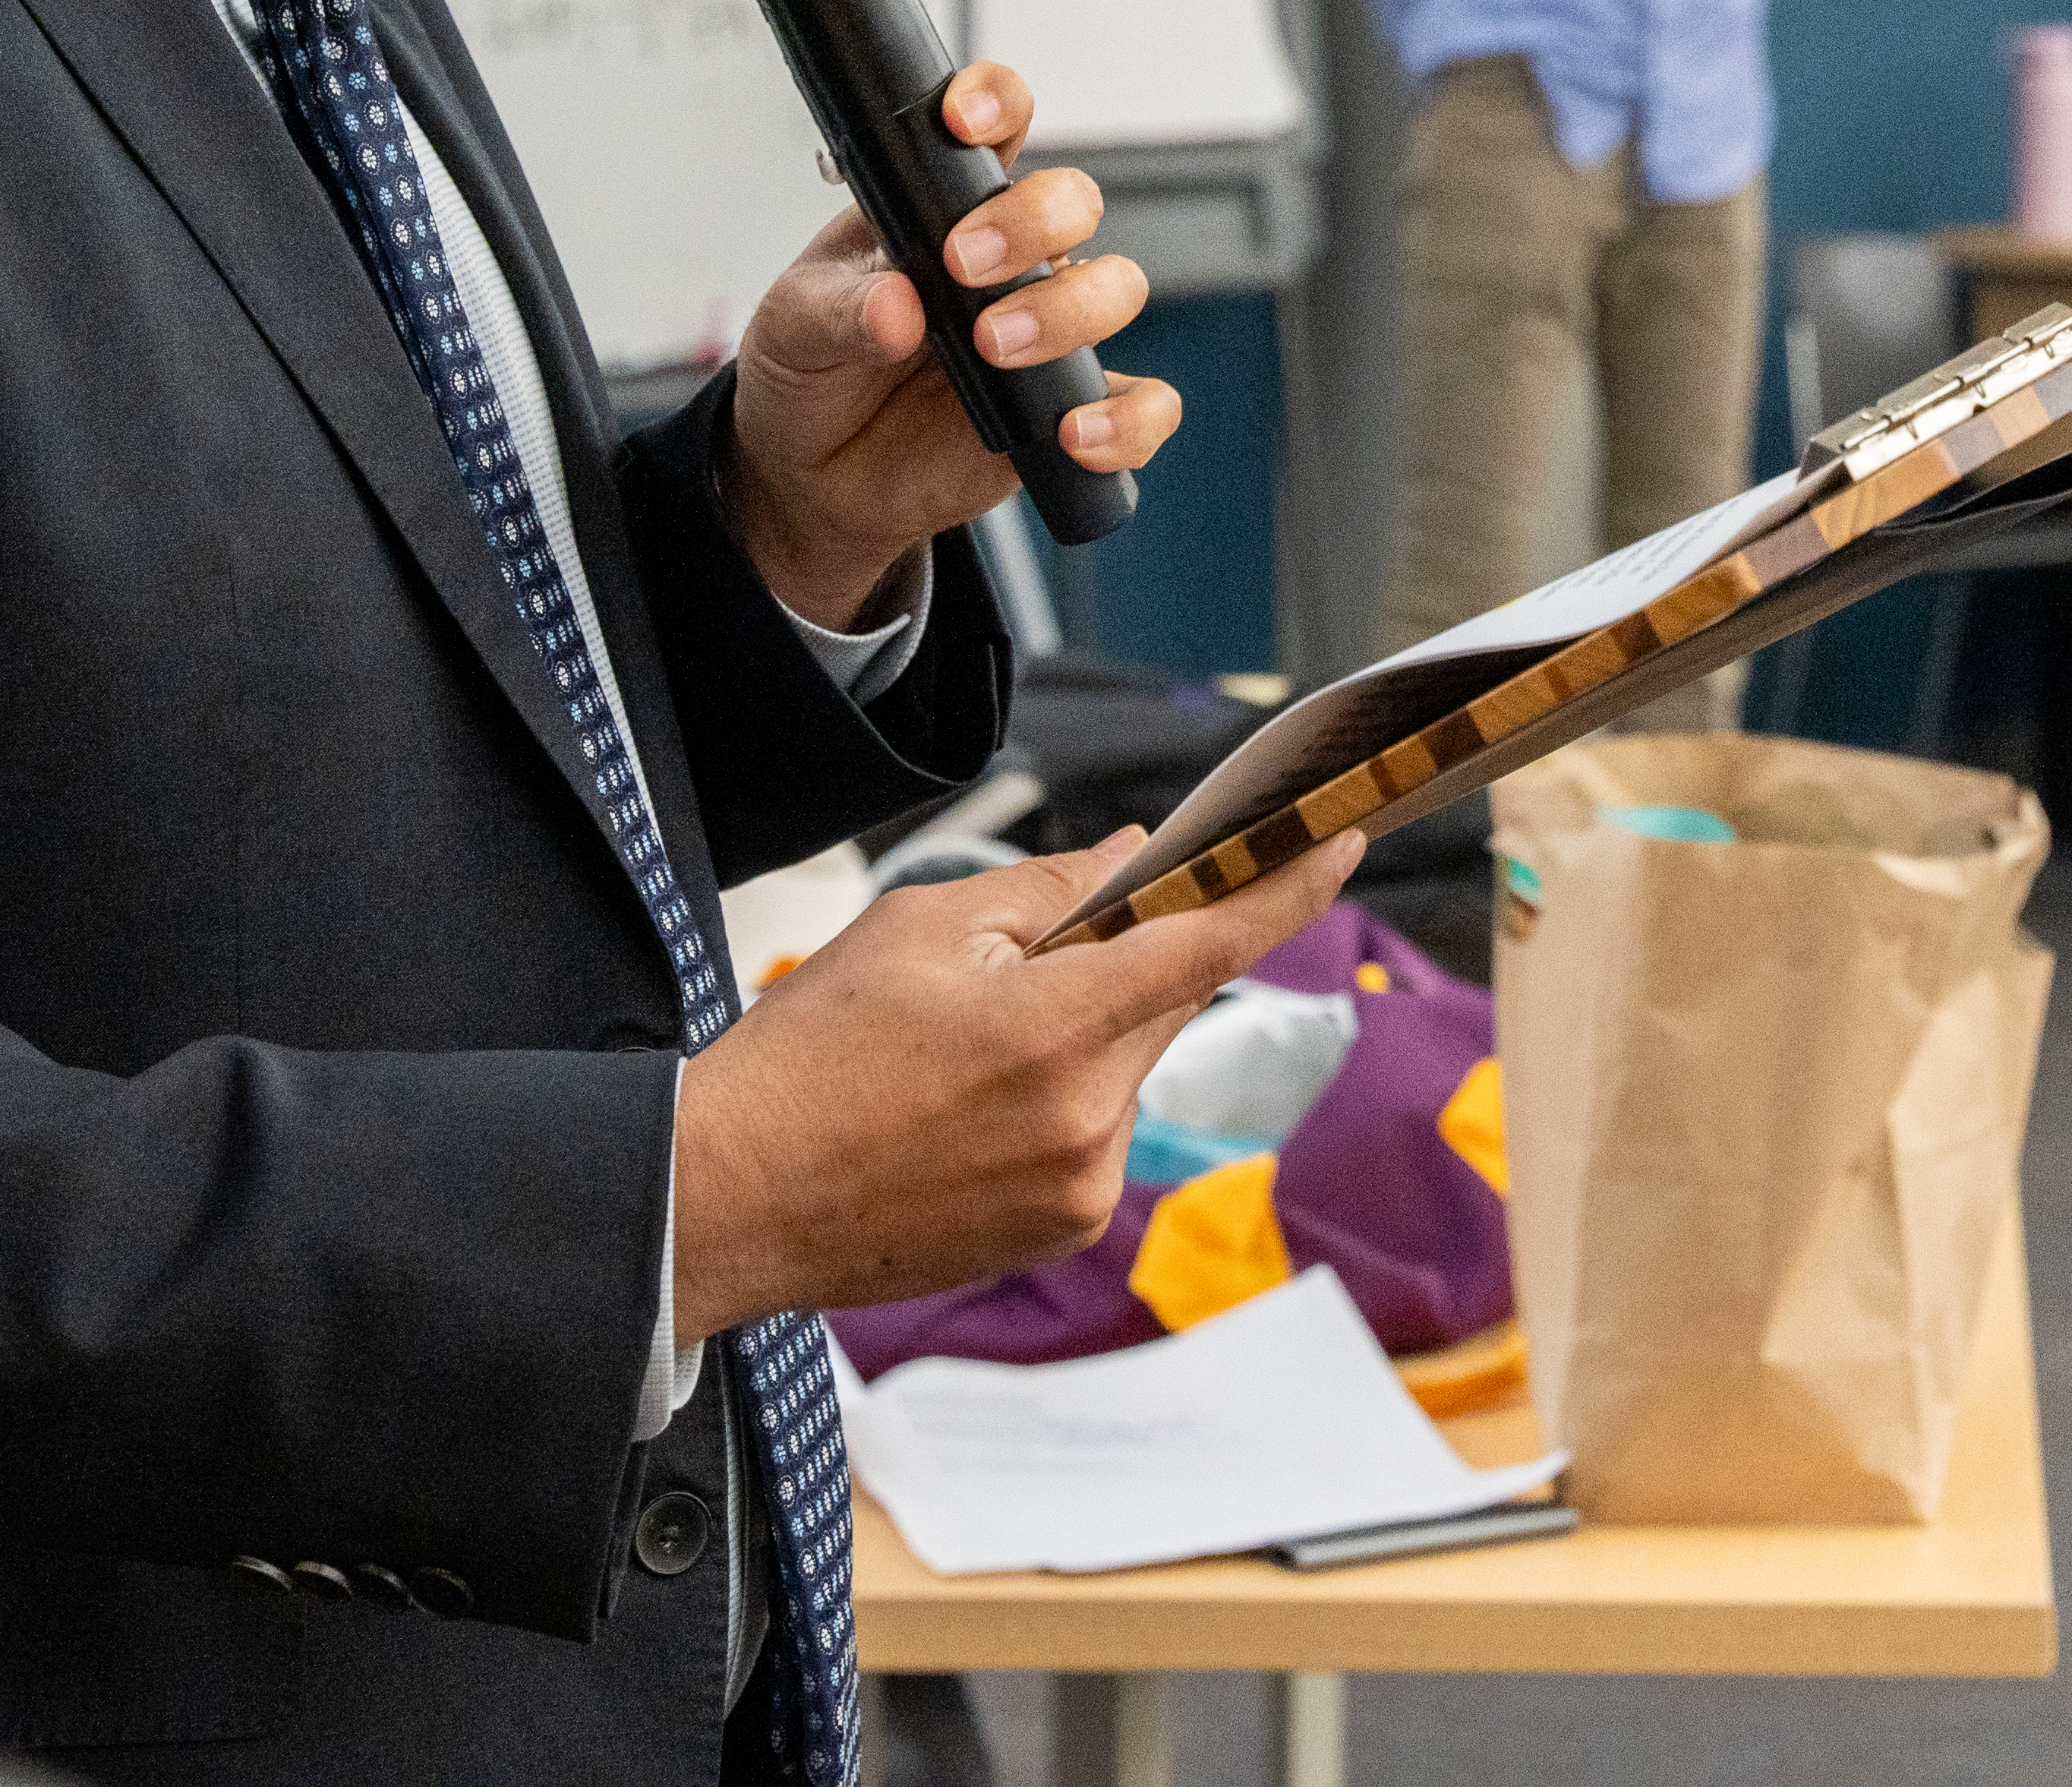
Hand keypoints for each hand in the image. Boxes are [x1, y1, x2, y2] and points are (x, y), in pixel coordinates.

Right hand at [668, 830, 1363, 1337]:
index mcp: (1057, 1029)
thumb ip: (1048, 892)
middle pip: (1164, 1001)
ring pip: (1128, 1067)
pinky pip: (1098, 1131)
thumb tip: (1134, 859)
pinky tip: (968, 1107)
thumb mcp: (921, 929)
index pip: (1213, 943)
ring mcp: (1081, 1185)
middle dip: (1125, 962)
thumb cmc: (809, 1056)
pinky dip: (1061, 1099)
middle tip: (1031, 956)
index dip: (1290, 887)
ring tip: (965, 1052)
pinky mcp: (1062, 1227)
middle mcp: (1088, 1117)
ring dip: (1084, 1037)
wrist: (728, 1199)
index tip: (1343, 844)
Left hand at [718, 63, 1183, 620]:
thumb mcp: (794, 328)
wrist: (816, 476)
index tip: (962, 121)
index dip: (996, 102)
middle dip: (1032, 222)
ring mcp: (1050, 334)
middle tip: (963, 266)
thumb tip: (896, 309)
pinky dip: (1126, 419)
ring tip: (994, 347)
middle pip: (1073, 202)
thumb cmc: (813, 375)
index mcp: (945, 210)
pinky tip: (1072, 434)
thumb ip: (838, 310)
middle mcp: (1011, 261)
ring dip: (1068, 310)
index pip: (997, 125)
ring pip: (1116, 288)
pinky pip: (1143, 406)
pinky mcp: (1071, 410)